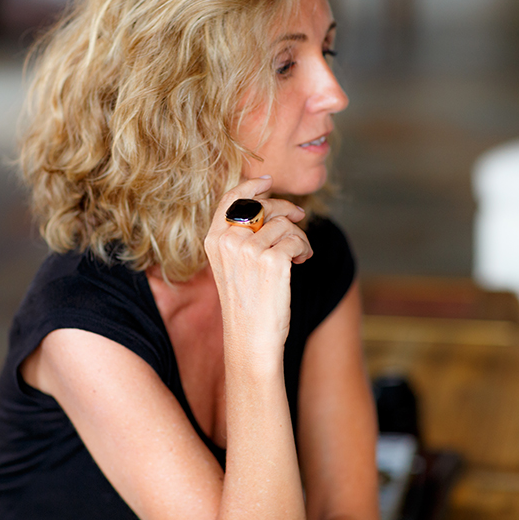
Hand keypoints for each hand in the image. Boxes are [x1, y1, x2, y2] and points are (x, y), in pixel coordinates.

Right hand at [204, 176, 312, 368]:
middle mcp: (228, 241)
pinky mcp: (273, 261)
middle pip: (263, 206)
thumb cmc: (245, 303)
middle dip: (286, 208)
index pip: (230, 199)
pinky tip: (302, 260)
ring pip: (284, 223)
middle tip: (299, 215)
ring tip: (299, 252)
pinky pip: (296, 239)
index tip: (267, 181)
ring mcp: (249, 250)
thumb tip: (268, 206)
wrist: (251, 338)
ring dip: (298, 235)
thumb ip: (241, 236)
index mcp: (214, 240)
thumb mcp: (232, 265)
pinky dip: (304, 247)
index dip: (250, 186)